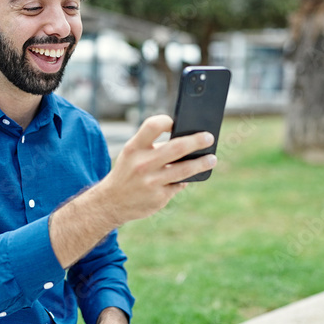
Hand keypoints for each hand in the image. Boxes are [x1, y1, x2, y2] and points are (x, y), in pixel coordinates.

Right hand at [48, 115, 215, 267]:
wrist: (111, 203)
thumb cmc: (127, 172)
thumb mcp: (131, 154)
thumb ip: (152, 146)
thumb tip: (185, 141)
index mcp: (134, 148)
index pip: (153, 126)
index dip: (167, 121)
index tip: (177, 122)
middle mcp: (142, 164)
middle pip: (177, 148)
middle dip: (197, 141)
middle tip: (209, 137)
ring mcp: (152, 182)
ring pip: (184, 170)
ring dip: (201, 163)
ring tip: (212, 159)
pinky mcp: (159, 197)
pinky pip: (179, 185)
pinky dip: (184, 180)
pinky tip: (188, 177)